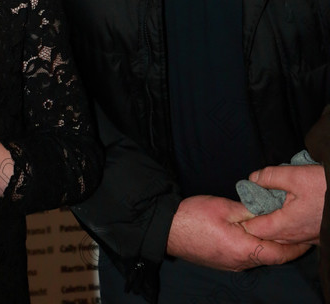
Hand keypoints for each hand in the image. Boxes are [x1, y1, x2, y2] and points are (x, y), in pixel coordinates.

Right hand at [167, 195, 309, 270]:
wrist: (167, 229)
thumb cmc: (194, 216)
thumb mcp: (224, 207)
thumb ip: (249, 210)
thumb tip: (269, 210)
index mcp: (243, 250)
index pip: (278, 254)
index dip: (294, 246)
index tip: (304, 236)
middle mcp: (240, 262)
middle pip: (270, 256)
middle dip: (284, 244)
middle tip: (293, 228)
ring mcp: (231, 264)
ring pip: (258, 256)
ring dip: (269, 244)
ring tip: (276, 227)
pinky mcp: (223, 261)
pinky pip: (246, 256)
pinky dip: (256, 246)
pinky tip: (253, 232)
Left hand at [241, 164, 324, 244]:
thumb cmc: (325, 186)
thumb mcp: (294, 175)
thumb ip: (270, 177)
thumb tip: (253, 179)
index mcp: (286, 224)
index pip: (256, 230)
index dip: (245, 219)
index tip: (240, 208)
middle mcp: (296, 236)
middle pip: (268, 235)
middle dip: (259, 222)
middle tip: (253, 205)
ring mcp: (309, 239)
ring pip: (284, 237)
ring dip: (274, 224)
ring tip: (270, 206)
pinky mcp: (319, 236)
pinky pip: (298, 236)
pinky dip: (289, 226)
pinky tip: (290, 211)